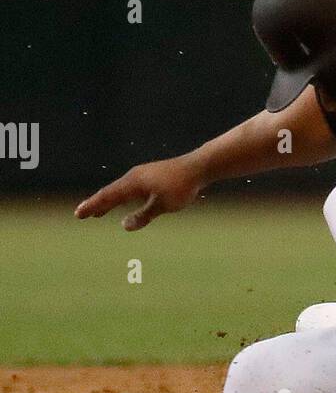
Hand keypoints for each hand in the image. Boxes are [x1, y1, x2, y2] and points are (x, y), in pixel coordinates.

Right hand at [75, 155, 204, 230]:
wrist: (198, 167)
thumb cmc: (181, 187)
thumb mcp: (162, 205)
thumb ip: (143, 215)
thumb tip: (124, 225)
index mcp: (134, 183)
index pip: (108, 196)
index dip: (93, 206)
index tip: (79, 214)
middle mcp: (134, 177)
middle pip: (110, 192)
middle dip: (96, 204)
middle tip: (81, 214)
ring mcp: (142, 175)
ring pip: (120, 190)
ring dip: (108, 201)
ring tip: (98, 213)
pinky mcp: (150, 176)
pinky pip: (129, 188)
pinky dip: (120, 197)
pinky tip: (122, 203)